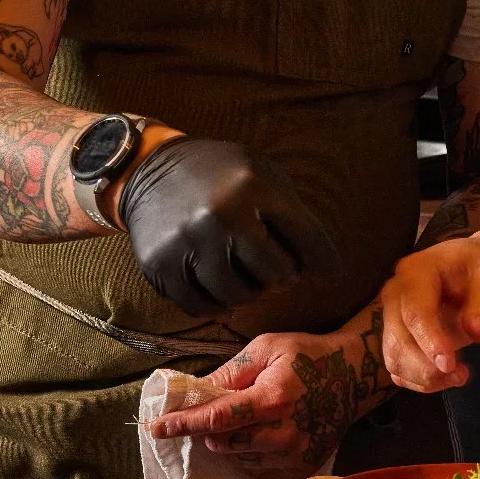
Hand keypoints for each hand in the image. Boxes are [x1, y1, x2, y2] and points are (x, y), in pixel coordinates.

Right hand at [118, 138, 335, 316]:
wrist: (149, 170)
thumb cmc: (219, 174)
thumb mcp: (261, 173)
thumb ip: (292, 213)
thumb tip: (323, 266)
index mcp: (253, 187)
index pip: (308, 240)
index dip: (325, 262)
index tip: (329, 273)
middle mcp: (220, 216)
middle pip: (275, 274)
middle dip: (283, 276)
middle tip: (275, 269)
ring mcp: (188, 243)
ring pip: (239, 296)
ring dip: (250, 293)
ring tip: (249, 277)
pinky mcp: (161, 266)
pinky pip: (201, 308)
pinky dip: (217, 305)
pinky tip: (221, 289)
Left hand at [148, 311, 386, 476]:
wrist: (353, 376)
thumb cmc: (307, 356)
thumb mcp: (266, 348)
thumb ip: (230, 371)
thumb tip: (196, 392)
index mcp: (272, 398)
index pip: (217, 418)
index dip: (183, 424)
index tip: (157, 428)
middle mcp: (284, 432)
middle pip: (224, 443)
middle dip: (211, 430)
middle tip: (217, 412)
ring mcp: (295, 454)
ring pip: (240, 459)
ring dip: (231, 443)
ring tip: (246, 420)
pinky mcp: (303, 466)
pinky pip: (259, 470)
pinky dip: (250, 454)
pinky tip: (260, 435)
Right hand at [378, 234, 479, 392]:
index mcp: (415, 271)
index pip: (414, 311)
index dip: (429, 340)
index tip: (450, 365)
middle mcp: (396, 293)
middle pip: (398, 338)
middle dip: (425, 365)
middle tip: (461, 375)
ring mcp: (394, 316)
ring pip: (394, 358)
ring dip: (424, 376)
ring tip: (460, 376)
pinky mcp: (399, 337)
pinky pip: (400, 368)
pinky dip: (421, 380)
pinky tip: (448, 376)